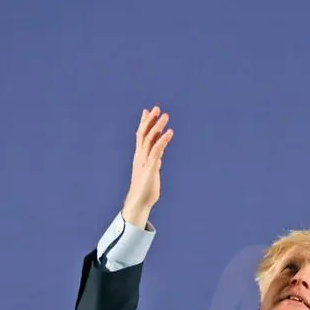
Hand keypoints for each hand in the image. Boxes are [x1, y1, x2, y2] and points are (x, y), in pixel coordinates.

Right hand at [122, 106, 172, 227]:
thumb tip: (158, 156)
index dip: (144, 123)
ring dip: (158, 126)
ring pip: (150, 139)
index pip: (141, 136)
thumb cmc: (146, 188)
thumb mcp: (151, 170)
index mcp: (140, 156)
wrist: (139, 202)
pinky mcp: (151, 167)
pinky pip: (157, 150)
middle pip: (144, 134)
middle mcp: (140, 156)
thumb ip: (154, 161)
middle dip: (150, 120)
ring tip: (165, 115)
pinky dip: (163, 140)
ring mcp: (145, 161)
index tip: (148, 111)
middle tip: (156, 108)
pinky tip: (170, 132)